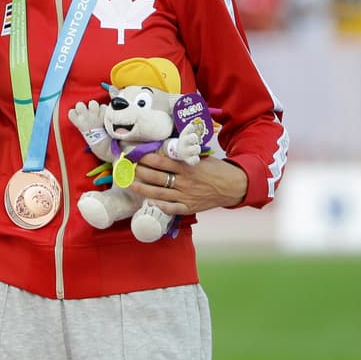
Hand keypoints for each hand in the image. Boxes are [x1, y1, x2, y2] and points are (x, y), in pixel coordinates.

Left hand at [129, 153, 247, 216]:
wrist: (234, 186)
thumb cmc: (216, 170)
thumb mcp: (200, 158)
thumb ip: (183, 157)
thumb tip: (164, 151)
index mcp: (187, 167)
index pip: (161, 162)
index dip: (145, 159)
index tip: (134, 155)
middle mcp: (184, 182)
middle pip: (156, 177)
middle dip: (139, 172)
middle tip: (126, 168)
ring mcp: (186, 196)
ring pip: (158, 193)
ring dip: (142, 189)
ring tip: (129, 184)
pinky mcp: (189, 207)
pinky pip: (171, 208)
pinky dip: (160, 206)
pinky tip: (149, 202)